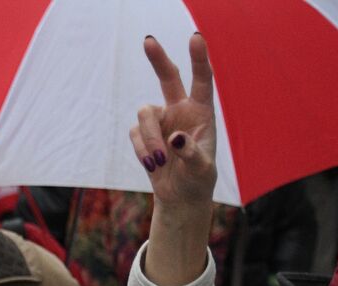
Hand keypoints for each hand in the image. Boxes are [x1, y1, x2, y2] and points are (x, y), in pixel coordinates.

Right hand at [131, 34, 216, 207]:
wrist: (181, 196)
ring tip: (159, 162)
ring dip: (149, 138)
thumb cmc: (198, 180)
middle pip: (168, 77)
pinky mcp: (144, 134)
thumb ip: (191, 153)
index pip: (202, 80)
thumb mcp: (202, 170)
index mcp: (202, 111)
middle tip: (148, 40)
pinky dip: (142, 150)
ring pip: (145, 113)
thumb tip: (175, 138)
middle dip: (157, 58)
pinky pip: (135, 133)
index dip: (199, 58)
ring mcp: (160, 120)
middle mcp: (180, 110)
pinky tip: (153, 165)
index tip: (195, 38)